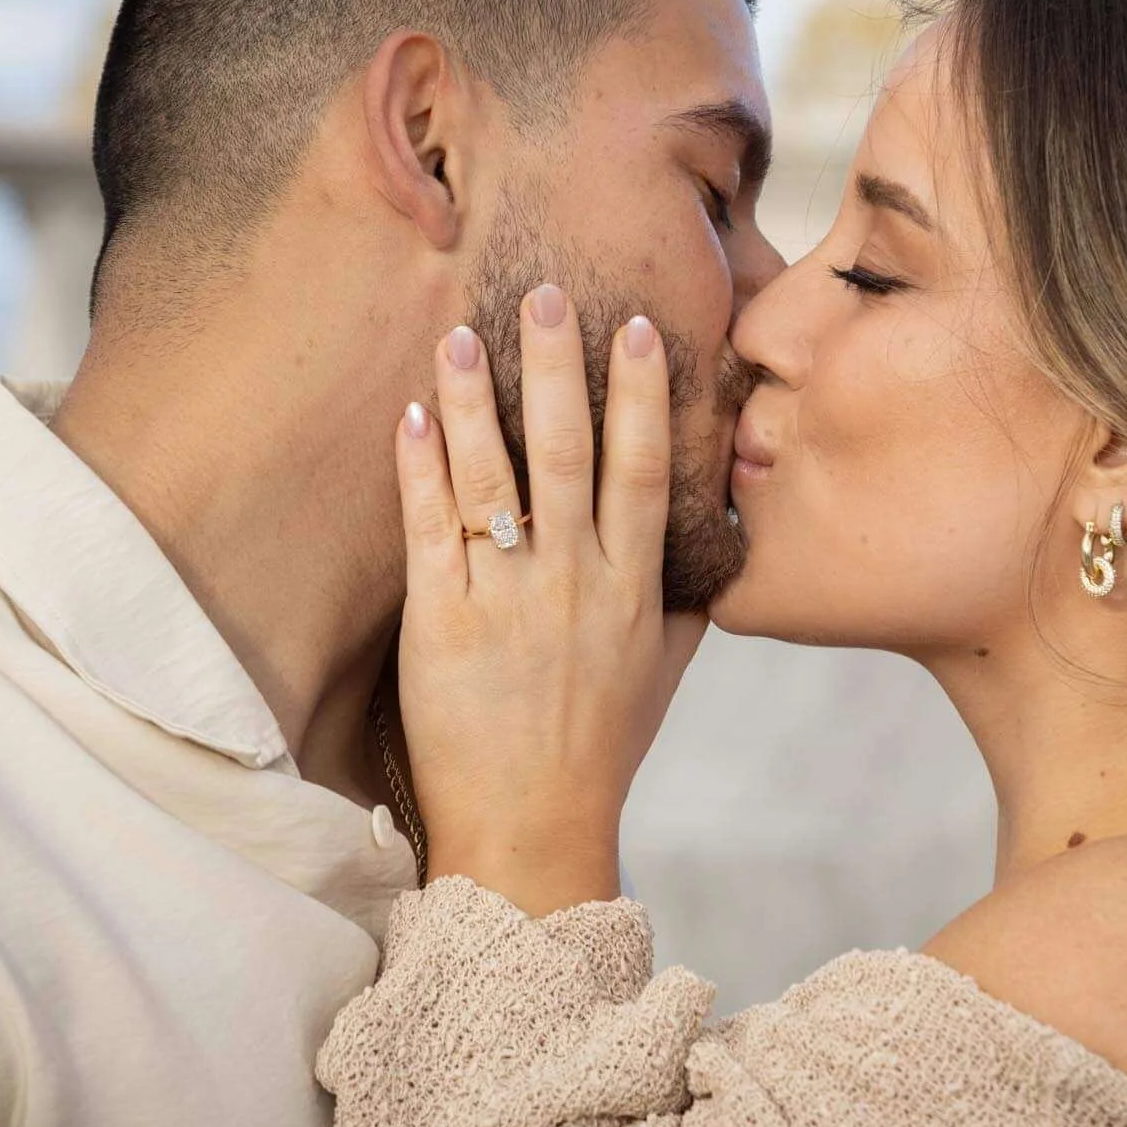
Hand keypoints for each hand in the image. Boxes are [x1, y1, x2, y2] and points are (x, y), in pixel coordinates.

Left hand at [392, 284, 707, 914]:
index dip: (639, 395)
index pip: (643, 470)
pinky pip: (431, 531)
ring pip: (493, 479)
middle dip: (555, 368)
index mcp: (634, 588)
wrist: (533, 834)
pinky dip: (422, 469)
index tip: (634, 329)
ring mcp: (508, 602)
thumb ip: (685, 601)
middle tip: (545, 292)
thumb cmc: (599, 752)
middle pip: (567, 453)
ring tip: (460, 332)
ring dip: (475, 399)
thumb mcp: (660, 673)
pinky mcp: (441, 626)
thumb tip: (714, 545)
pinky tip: (412, 416)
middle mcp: (576, 584)